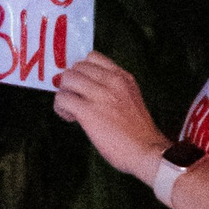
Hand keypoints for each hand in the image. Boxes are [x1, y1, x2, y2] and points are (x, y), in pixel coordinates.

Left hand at [53, 53, 168, 184]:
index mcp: (123, 77)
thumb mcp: (131, 99)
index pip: (93, 57)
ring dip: (64, 94)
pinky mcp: (88, 112)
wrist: (147, 151)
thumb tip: (87, 90)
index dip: (82, 71)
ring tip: (71, 110)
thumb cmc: (138, 132)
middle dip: (71, 83)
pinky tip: (71, 118)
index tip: (84, 86)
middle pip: (76, 67)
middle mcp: (112, 81)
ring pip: (67, 79)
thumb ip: (113, 90)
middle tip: (75, 100)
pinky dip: (61, 108)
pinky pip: (62, 99)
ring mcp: (100, 95)